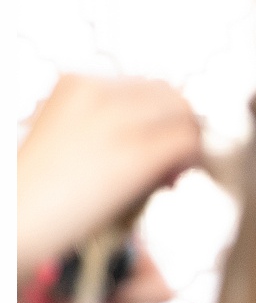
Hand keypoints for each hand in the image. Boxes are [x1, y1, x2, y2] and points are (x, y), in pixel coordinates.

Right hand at [17, 75, 201, 273]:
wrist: (16, 219)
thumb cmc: (41, 190)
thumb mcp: (72, 141)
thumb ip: (114, 129)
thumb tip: (163, 142)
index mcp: (78, 83)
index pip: (148, 87)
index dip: (163, 117)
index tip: (159, 149)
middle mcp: (98, 91)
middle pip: (170, 95)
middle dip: (180, 127)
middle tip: (171, 166)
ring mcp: (117, 119)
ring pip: (184, 115)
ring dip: (188, 145)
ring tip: (168, 178)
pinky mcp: (136, 152)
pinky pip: (187, 142)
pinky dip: (191, 160)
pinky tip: (171, 183)